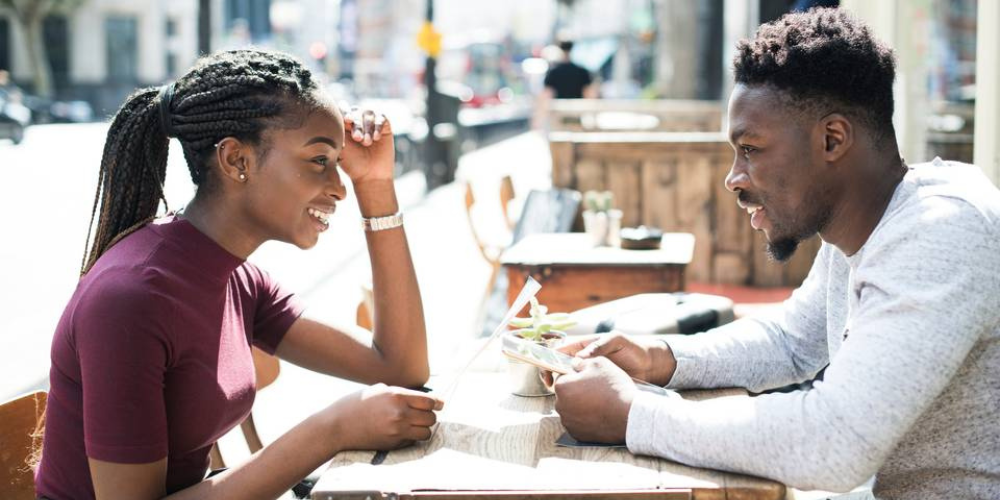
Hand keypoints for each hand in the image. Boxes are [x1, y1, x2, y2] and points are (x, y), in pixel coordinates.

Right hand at [325, 383, 443, 451]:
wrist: (337, 426)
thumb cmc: (356, 404)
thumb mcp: (379, 390)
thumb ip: (400, 393)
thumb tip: (421, 398)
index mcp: (396, 395)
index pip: (429, 401)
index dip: (437, 403)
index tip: (440, 404)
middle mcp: (399, 413)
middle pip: (431, 417)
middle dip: (430, 416)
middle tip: (424, 414)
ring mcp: (396, 430)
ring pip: (426, 432)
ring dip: (424, 428)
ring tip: (415, 425)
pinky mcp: (392, 444)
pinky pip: (413, 441)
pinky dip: (412, 437)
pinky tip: (402, 432)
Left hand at [338, 104, 394, 185]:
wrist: (370, 175)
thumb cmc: (352, 164)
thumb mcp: (340, 147)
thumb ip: (337, 132)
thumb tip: (331, 118)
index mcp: (344, 124)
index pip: (343, 109)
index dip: (345, 111)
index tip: (347, 121)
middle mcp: (357, 120)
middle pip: (355, 111)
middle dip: (357, 124)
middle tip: (357, 139)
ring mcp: (371, 122)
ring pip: (368, 113)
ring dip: (367, 127)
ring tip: (367, 143)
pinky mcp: (384, 126)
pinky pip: (381, 118)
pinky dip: (378, 126)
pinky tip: (376, 138)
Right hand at [542, 332, 675, 386]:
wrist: (650, 366)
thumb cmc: (633, 349)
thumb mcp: (617, 341)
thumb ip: (599, 346)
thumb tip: (579, 359)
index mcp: (584, 346)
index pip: (560, 351)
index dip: (549, 360)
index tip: (548, 372)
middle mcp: (583, 360)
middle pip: (560, 367)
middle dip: (553, 376)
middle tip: (553, 388)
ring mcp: (589, 374)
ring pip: (569, 381)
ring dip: (564, 388)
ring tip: (565, 396)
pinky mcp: (596, 386)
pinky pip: (581, 391)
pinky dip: (576, 396)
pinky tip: (577, 403)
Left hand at [553, 357, 636, 443]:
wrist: (628, 416)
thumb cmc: (613, 388)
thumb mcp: (599, 363)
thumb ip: (582, 362)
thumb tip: (575, 364)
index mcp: (561, 386)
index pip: (564, 376)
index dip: (577, 375)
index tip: (590, 378)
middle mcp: (560, 406)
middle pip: (566, 394)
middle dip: (577, 391)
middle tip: (597, 390)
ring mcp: (568, 422)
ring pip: (571, 409)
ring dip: (581, 405)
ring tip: (600, 403)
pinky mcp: (577, 434)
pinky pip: (578, 423)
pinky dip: (586, 419)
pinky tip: (599, 415)